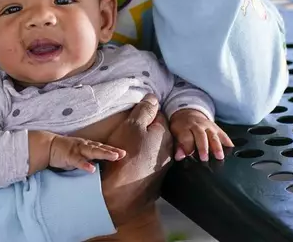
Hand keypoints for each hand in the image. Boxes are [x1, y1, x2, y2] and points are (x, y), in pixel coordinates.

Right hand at [49, 136, 125, 172]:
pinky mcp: (69, 156)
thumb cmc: (65, 151)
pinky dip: (85, 164)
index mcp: (87, 145)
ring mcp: (77, 150)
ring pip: (92, 151)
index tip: (124, 153)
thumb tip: (101, 166)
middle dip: (112, 151)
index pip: (102, 147)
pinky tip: (92, 169)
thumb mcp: (80, 154)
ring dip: (103, 153)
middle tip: (123, 154)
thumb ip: (90, 158)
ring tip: (114, 157)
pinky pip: (78, 161)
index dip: (113, 150)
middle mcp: (84, 146)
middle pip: (100, 148)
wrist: (48, 146)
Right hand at [99, 94, 172, 226]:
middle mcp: (169, 148)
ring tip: (125, 145)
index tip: (132, 116)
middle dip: (144, 128)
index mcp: (166, 133)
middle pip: (156, 130)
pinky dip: (140, 156)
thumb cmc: (126, 156)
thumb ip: (144, 110)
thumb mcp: (132, 126)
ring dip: (142, 142)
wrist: (123, 194)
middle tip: (126, 131)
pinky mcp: (155, 176)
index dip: (143, 112)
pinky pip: (148, 159)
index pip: (157, 113)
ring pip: (152, 145)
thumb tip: (153, 98)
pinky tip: (129, 159)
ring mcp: (163, 164)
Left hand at [170, 108, 233, 161]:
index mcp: (184, 127)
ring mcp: (208, 126)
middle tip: (204, 159)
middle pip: (201, 135)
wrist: (188, 114)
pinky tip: (231, 150)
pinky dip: (228, 142)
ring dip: (217, 146)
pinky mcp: (217, 128)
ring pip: (213, 136)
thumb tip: (179, 157)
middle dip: (203, 148)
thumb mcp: (174, 134)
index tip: (188, 156)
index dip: (187, 147)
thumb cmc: (181, 128)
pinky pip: (223, 135)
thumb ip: (178, 146)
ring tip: (220, 157)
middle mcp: (197, 125)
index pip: (186, 137)